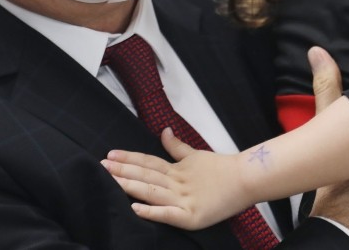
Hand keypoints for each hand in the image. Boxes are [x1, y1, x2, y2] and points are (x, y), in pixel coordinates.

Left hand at [101, 130, 251, 229]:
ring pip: (151, 191)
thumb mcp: (195, 155)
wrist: (247, 179)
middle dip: (122, 171)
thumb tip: (164, 130)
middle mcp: (177, 183)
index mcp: (177, 169)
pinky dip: (151, 211)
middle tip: (101, 166)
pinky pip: (167, 214)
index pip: (148, 162)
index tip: (109, 155)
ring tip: (111, 181)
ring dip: (130, 186)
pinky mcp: (191, 217)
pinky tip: (135, 208)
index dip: (129, 158)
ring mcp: (183, 199)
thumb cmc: (222, 169)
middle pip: (145, 175)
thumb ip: (176, 147)